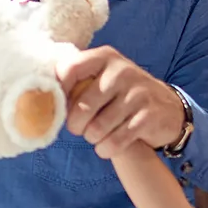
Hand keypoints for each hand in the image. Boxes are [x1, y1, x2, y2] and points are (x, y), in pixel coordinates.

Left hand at [56, 45, 184, 157]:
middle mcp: (121, 71)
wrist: (167, 108)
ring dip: (93, 139)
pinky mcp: (148, 117)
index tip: (60, 107)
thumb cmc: (123, 95)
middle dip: (76, 126)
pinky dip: (107, 149)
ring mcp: (137, 93)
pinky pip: (116, 141)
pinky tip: (108, 146)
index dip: (58, 92)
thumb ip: (77, 81)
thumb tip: (40, 100)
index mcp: (105, 57)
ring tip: (97, 136)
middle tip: (81, 129)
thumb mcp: (103, 78)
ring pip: (97, 128)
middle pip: (81, 107)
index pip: (69, 69)